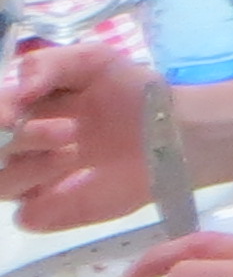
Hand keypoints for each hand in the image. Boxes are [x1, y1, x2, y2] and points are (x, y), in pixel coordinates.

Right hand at [0, 42, 152, 233]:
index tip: (13, 113)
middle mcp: (14, 147)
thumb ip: (49, 65)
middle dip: (24, 138)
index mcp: (15, 109)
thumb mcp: (93, 60)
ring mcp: (29, 182)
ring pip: (1, 184)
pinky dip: (49, 201)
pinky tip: (80, 182)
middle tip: (70, 130)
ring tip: (78, 152)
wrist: (172, 127)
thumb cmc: (128, 92)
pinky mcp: (52, 211)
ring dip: (34, 168)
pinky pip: (28, 216)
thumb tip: (18, 90)